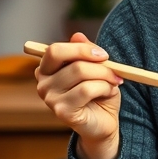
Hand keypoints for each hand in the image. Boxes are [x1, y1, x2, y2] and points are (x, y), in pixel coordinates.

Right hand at [35, 33, 123, 158]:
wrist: (104, 123)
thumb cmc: (98, 94)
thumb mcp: (95, 68)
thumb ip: (85, 52)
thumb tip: (77, 36)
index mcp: (46, 70)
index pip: (55, 50)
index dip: (81, 49)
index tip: (103, 55)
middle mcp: (43, 83)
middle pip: (72, 62)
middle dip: (99, 64)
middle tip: (115, 71)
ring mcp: (50, 99)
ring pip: (81, 73)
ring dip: (105, 77)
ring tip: (112, 84)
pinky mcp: (62, 111)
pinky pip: (87, 89)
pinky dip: (104, 88)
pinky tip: (108, 93)